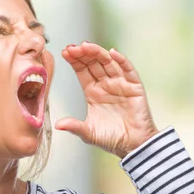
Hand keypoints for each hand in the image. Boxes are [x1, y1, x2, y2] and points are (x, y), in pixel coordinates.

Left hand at [57, 42, 158, 158]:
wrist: (134, 147)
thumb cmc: (112, 139)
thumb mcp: (89, 133)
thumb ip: (75, 127)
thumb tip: (58, 125)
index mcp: (92, 92)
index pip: (82, 71)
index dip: (75, 61)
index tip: (65, 52)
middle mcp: (106, 85)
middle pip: (93, 63)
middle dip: (83, 54)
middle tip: (73, 48)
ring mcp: (120, 84)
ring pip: (108, 63)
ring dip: (98, 53)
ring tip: (86, 46)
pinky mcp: (134, 87)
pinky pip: (128, 70)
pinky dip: (121, 61)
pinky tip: (113, 53)